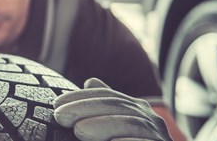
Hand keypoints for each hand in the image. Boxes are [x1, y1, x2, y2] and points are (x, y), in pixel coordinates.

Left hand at [53, 78, 172, 140]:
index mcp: (137, 110)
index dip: (81, 97)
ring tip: (79, 130)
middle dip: (85, 108)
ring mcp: (160, 138)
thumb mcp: (111, 129)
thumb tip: (91, 81)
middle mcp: (151, 121)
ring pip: (131, 123)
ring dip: (103, 124)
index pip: (107, 95)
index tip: (56, 103)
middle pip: (116, 105)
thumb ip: (104, 109)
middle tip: (60, 116)